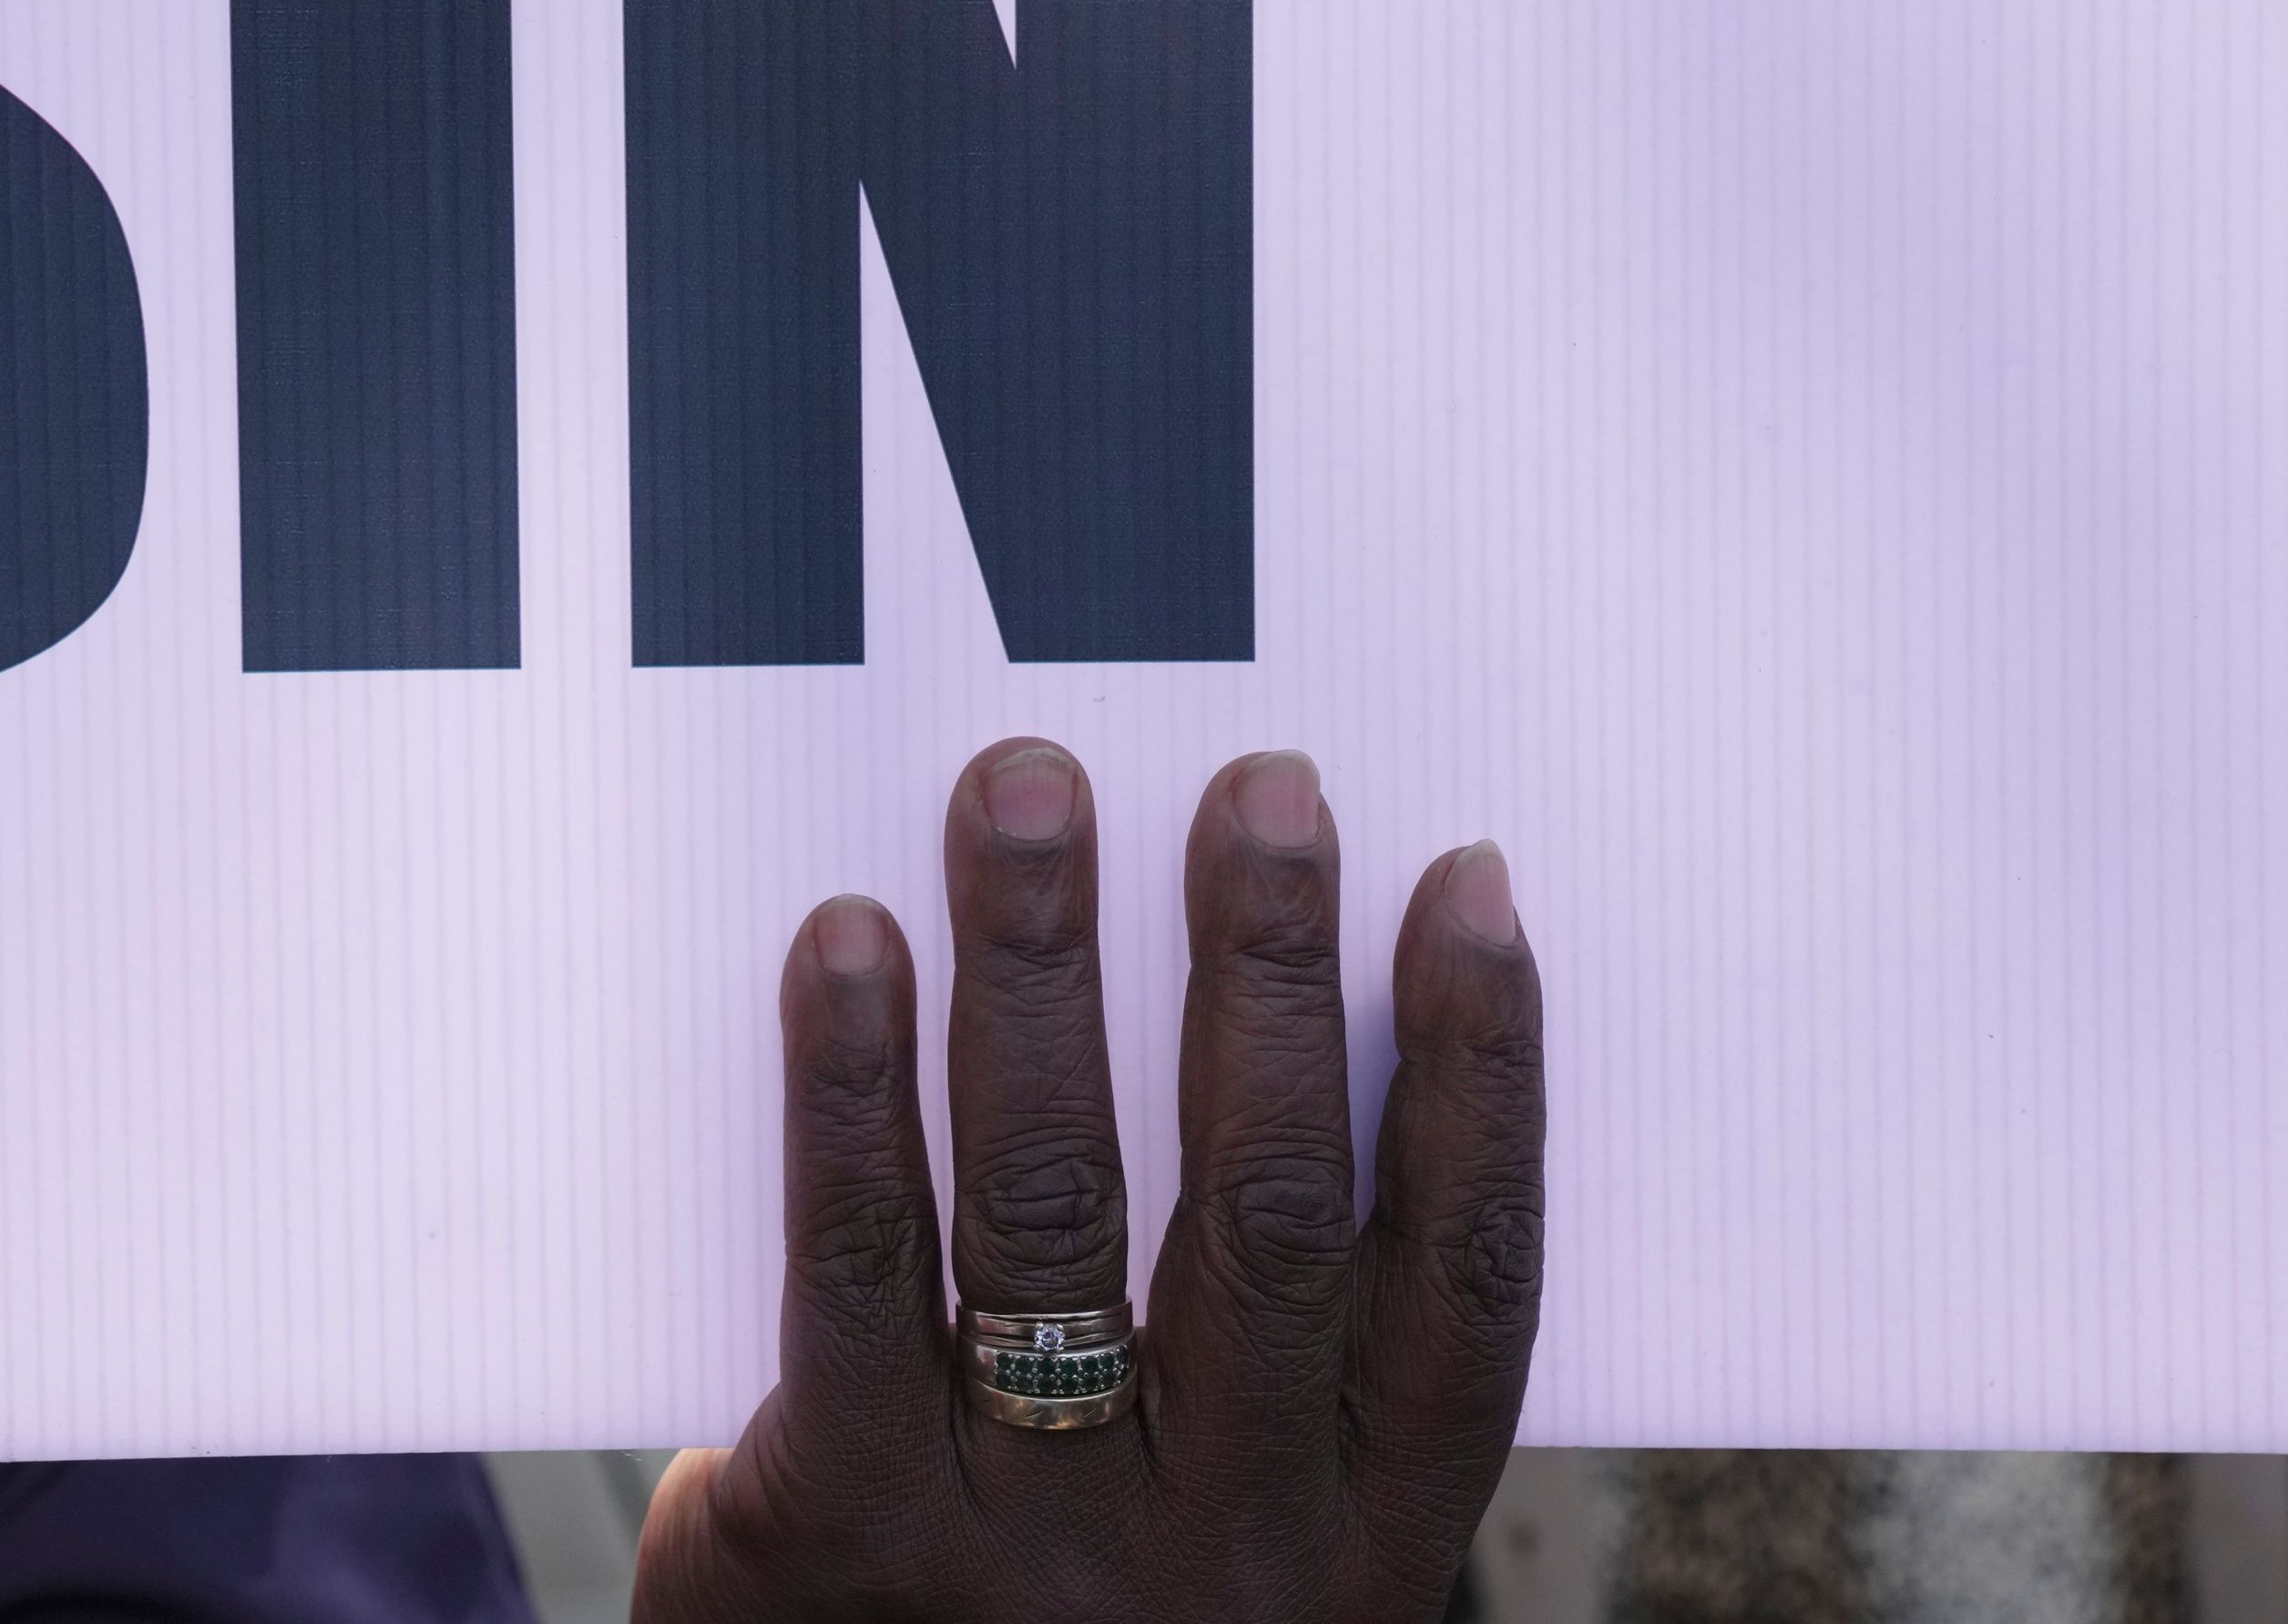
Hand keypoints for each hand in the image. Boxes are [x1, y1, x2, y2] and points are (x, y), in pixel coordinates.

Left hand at [632, 742, 1542, 1621]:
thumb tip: (1277, 1011)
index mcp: (1356, 1536)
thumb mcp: (1222, 1539)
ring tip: (1027, 789)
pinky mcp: (841, 1523)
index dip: (1481, 1073)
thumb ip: (1258, 1356)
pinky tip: (849, 942)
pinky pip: (857, 1267)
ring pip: (1057, 1204)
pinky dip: (851, 1088)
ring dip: (1045, 969)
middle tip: (1260, 783)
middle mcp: (1222, 1541)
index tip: (1468, 881)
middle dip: (1266, 976)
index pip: (1463, 1282)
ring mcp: (1030, 1538)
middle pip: (1268, 1214)